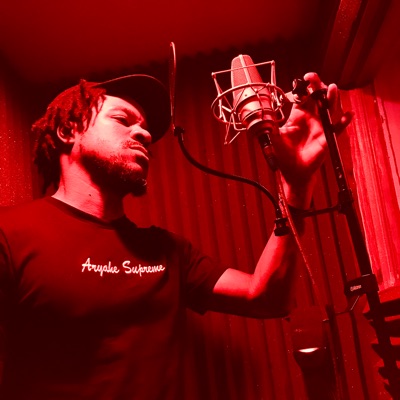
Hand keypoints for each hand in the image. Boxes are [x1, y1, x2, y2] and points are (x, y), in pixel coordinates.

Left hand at [270, 73, 352, 207]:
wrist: (292, 172)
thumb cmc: (284, 155)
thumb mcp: (274, 138)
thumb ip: (270, 125)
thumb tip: (260, 114)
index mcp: (298, 115)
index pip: (303, 96)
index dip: (303, 87)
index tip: (301, 80)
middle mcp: (311, 118)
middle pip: (318, 97)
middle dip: (317, 85)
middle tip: (313, 78)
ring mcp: (321, 126)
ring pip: (330, 108)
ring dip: (332, 98)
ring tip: (331, 88)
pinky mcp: (328, 138)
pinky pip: (338, 129)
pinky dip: (343, 122)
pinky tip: (347, 115)